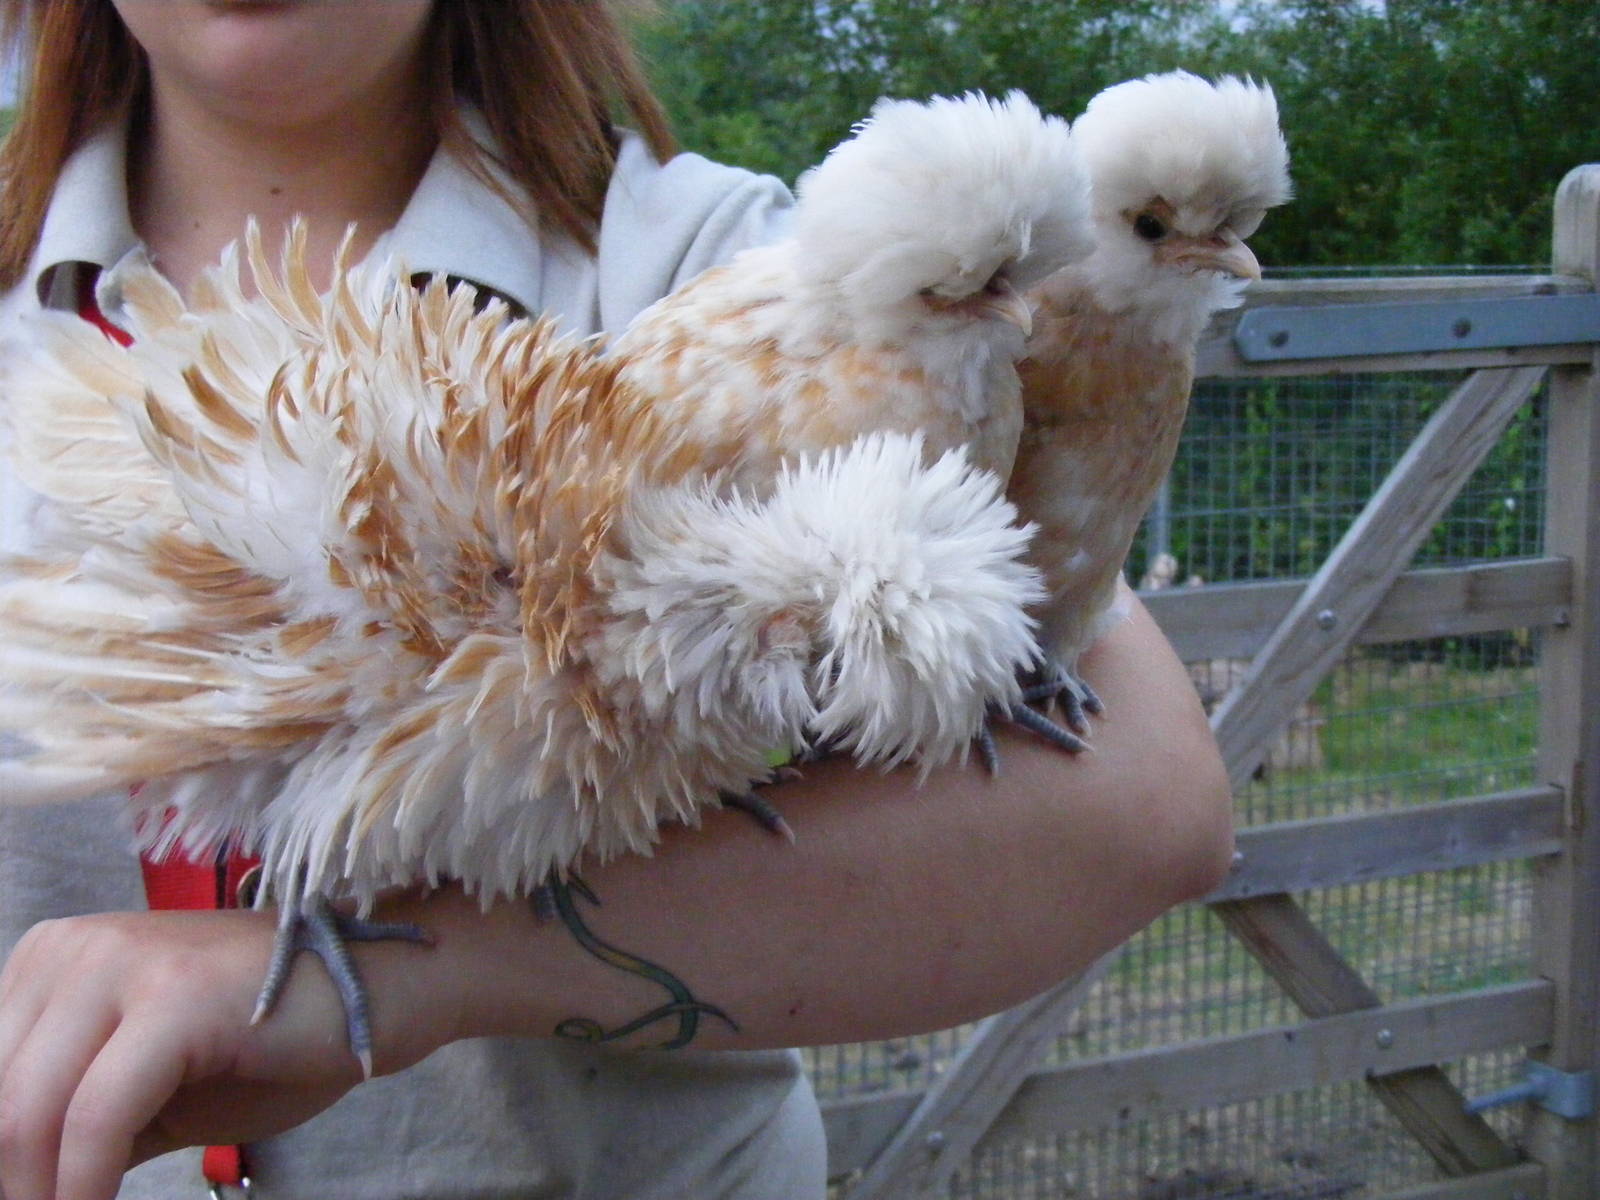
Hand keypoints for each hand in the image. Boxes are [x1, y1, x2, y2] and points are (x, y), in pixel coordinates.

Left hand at [0, 904, 450, 1199]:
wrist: (385, 989)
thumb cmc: (274, 1043)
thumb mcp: (147, 1089)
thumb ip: (69, 1125)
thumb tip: (16, 1183)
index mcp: (55, 957)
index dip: (0, 1155)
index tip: (23, 1199)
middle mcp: (75, 947)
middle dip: (13, 1181)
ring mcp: (124, 962)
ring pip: (28, 1112)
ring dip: (40, 1193)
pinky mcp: (173, 997)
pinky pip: (96, 1117)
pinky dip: (82, 1185)